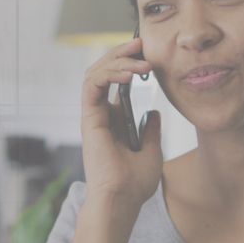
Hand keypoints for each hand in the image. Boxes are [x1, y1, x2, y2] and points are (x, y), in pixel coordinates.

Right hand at [81, 37, 162, 207]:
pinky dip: (110, 73)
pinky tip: (130, 73)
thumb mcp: (152, 150)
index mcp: (114, 120)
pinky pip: (93, 84)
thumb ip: (151, 130)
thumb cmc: (134, 183)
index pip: (117, 82)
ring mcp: (93, 115)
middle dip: (122, 54)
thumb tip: (154, 113)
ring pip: (96, 73)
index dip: (130, 63)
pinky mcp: (89, 118)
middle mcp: (101, 114)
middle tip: (142, 43)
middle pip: (105, 72)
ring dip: (118, 60)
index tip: (150, 54)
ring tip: (141, 57)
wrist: (122, 199)